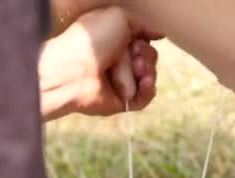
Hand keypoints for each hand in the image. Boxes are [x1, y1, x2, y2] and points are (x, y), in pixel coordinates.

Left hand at [39, 7, 160, 120]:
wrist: (74, 70)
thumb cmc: (91, 40)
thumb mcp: (118, 18)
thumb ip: (141, 24)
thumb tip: (160, 33)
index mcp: (113, 41)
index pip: (143, 41)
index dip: (145, 40)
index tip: (136, 39)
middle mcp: (116, 61)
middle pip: (149, 58)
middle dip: (146, 55)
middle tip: (133, 53)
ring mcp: (119, 82)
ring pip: (148, 77)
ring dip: (148, 70)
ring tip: (137, 67)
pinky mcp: (121, 101)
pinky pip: (144, 98)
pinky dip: (148, 90)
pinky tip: (145, 82)